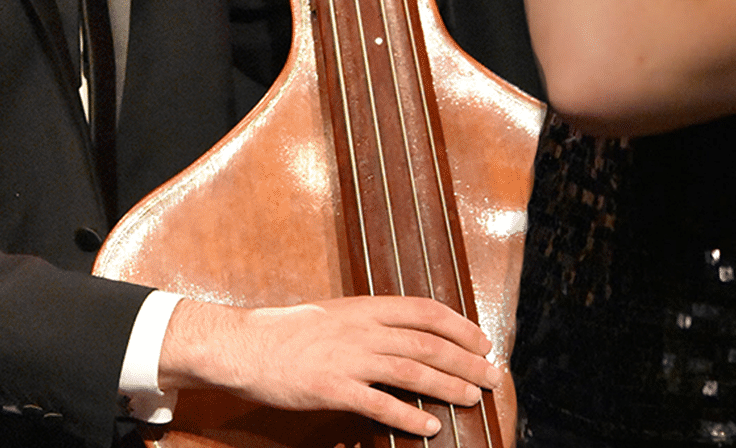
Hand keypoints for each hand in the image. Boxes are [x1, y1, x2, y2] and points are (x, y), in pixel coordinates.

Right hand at [158, 295, 499, 436]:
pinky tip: (429, 428)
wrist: (243, 345)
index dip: (460, 326)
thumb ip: (370, 323)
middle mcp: (362, 329)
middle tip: (492, 376)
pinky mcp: (332, 389)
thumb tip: (406, 335)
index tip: (482, 341)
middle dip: (467, 360)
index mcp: (365, 307)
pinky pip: (379, 404)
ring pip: (412, 371)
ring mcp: (348, 359)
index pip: (426, 310)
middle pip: (428, 343)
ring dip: (448, 386)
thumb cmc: (287, 332)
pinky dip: (408, 417)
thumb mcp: (334, 314)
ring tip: (473, 398)